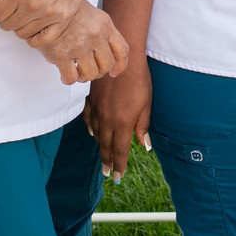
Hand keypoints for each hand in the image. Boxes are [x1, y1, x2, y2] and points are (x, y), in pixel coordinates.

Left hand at [0, 0, 94, 39]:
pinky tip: (33, 26)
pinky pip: (44, 39)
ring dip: (18, 27)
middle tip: (7, 10)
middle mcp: (33, 5)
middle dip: (3, 19)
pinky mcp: (63, 17)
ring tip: (20, 15)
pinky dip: (35, 37)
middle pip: (7, 25)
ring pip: (23, 33)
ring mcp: (50, 13)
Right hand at [31, 4, 127, 85]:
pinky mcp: (60, 54)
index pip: (122, 50)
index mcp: (104, 24)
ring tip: (77, 72)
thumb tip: (108, 52)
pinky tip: (65, 75)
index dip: (120, 65)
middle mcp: (94, 35)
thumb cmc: (67, 10)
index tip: (114, 72)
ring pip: (90, 74)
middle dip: (98, 72)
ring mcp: (78, 45)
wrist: (44, 4)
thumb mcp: (92, 14)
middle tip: (90, 70)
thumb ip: (103, 31)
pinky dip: (68, 79)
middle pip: (106, 66)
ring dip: (83, 76)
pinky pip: (71, 77)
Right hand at [85, 65, 152, 182]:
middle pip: (106, 145)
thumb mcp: (146, 104)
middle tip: (108, 173)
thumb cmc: (139, 80)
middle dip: (108, 161)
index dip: (119, 164)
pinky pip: (89, 119)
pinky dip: (91, 128)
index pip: (120, 150)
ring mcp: (97, 109)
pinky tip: (92, 133)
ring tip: (103, 158)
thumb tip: (144, 145)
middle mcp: (107, 120)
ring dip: (100, 147)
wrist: (122, 58)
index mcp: (122, 123)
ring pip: (97, 134)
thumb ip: (142, 126)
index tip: (118, 176)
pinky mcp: (91, 99)